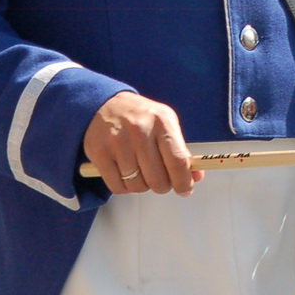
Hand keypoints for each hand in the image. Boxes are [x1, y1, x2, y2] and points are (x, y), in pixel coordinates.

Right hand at [82, 93, 200, 196]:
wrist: (102, 104)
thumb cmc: (139, 117)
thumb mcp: (164, 124)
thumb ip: (181, 151)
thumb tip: (195, 178)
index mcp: (161, 122)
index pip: (178, 162)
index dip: (183, 182)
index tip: (185, 190)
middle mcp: (140, 130)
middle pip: (157, 179)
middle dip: (161, 186)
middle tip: (159, 179)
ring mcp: (118, 142)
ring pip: (137, 186)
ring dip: (141, 185)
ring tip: (139, 170)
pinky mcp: (100, 153)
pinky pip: (118, 187)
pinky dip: (123, 186)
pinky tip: (124, 172)